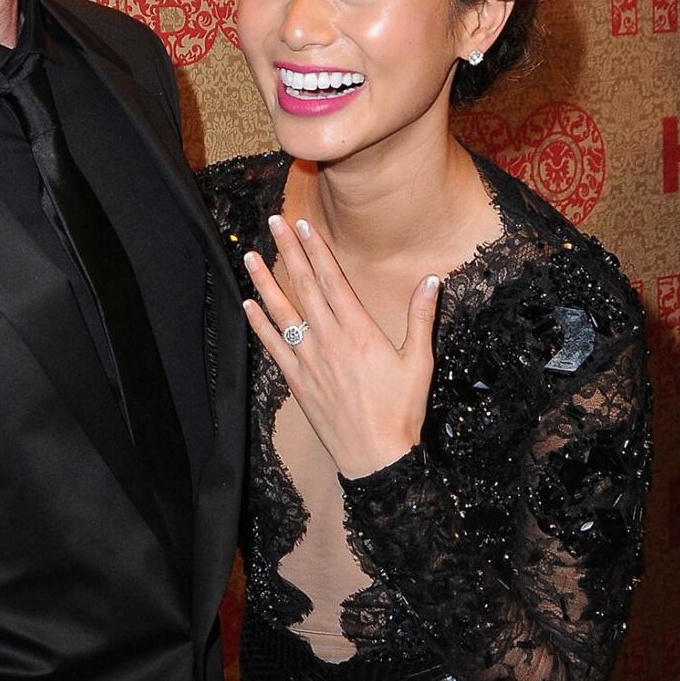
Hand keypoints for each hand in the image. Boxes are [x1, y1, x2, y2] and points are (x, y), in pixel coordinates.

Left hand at [243, 214, 439, 480]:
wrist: (375, 457)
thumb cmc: (401, 411)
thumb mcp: (419, 362)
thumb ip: (422, 318)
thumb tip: (431, 280)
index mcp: (360, 332)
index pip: (334, 280)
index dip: (317, 250)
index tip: (304, 225)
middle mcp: (329, 340)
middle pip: (304, 287)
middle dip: (289, 252)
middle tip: (273, 223)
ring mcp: (309, 360)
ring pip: (282, 312)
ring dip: (265, 282)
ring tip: (251, 256)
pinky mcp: (297, 381)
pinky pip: (273, 346)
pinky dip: (259, 324)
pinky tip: (248, 305)